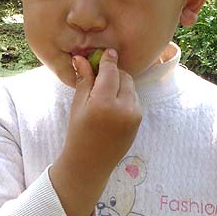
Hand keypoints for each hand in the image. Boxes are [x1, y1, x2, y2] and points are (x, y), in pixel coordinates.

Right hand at [49, 49, 140, 215]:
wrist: (90, 163)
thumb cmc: (78, 133)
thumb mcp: (77, 105)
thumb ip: (84, 80)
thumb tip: (82, 57)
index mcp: (103, 103)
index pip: (110, 71)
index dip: (108, 59)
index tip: (105, 52)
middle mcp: (123, 108)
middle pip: (123, 77)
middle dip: (114, 73)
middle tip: (101, 75)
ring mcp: (134, 115)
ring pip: (131, 87)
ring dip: (120, 84)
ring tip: (105, 93)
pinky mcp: (139, 121)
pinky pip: (134, 99)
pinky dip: (126, 96)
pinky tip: (112, 104)